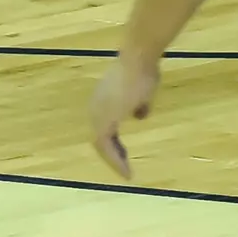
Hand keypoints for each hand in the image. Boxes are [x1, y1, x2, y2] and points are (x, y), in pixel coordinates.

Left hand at [89, 53, 160, 179]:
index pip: (104, 127)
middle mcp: (95, 108)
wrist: (138, 62)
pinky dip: (115, 161)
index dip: (114, 142)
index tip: (124, 154)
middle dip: (112, 154)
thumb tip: (140, 116)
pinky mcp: (103, 121)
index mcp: (102, 101)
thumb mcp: (142, 93)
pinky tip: (126, 171)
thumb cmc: (142, 73)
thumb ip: (139, 106)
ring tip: (127, 173)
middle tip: (124, 167)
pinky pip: (106, 147)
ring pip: (101, 145)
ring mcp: (97, 114)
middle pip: (100, 138)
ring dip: (114, 160)